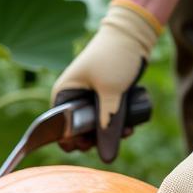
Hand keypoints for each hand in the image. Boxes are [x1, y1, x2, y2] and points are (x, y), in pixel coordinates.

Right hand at [51, 0, 160, 161]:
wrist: (134, 34)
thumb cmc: (115, 57)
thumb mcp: (112, 93)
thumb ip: (108, 125)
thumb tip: (107, 158)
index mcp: (63, 95)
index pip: (58, 129)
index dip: (73, 142)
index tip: (92, 146)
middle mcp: (72, 97)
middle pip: (78, 131)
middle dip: (98, 139)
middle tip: (116, 139)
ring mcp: (88, 97)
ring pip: (95, 125)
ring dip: (110, 133)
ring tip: (127, 131)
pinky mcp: (103, 96)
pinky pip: (106, 117)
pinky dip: (116, 124)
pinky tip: (129, 127)